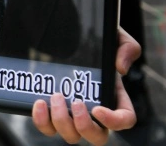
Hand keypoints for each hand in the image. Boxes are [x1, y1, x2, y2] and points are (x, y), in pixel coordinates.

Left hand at [30, 26, 140, 143]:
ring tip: (55, 96)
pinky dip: (42, 122)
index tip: (97, 108)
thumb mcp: (116, 37)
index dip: (114, 121)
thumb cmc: (98, 40)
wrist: (71, 31)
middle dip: (85, 126)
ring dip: (62, 122)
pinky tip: (38, 103)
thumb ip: (127, 47)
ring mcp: (73, 114)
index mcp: (114, 96)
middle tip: (76, 102)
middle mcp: (95, 110)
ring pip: (71, 136)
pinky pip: (48, 128)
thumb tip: (120, 68)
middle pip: (97, 137)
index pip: (124, 120)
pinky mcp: (53, 112)